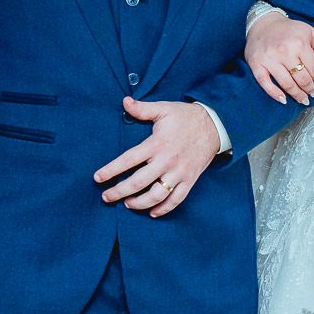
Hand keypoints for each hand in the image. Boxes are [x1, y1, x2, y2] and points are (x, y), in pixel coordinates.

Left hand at [95, 99, 221, 214]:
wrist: (215, 126)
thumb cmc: (186, 117)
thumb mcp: (164, 109)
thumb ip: (142, 108)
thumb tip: (124, 102)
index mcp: (157, 144)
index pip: (129, 160)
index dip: (111, 170)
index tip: (98, 178)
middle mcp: (167, 161)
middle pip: (139, 182)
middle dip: (119, 192)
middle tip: (106, 197)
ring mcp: (179, 172)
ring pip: (157, 195)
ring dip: (139, 203)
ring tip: (127, 204)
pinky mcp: (190, 179)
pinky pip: (176, 199)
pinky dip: (164, 209)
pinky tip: (152, 212)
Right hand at [244, 10, 313, 104]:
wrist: (263, 23)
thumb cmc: (289, 30)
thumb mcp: (311, 34)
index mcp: (299, 44)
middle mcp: (284, 52)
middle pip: (302, 79)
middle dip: (310, 89)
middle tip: (312, 94)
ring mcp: (269, 59)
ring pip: (287, 84)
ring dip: (297, 95)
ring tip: (303, 99)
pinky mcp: (257, 64)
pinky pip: (265, 83)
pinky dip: (275, 94)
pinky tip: (283, 99)